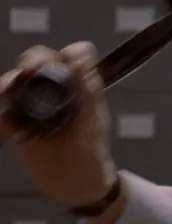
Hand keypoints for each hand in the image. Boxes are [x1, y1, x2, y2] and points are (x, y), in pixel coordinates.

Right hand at [0, 42, 117, 207]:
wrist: (75, 186)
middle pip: (39, 64)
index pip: (72, 58)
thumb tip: (80, 58)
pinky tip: (3, 117)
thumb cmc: (92, 152)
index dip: (67, 54)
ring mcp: (35, 109)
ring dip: (10, 82)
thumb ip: (88, 89)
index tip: (62, 60)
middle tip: (29, 68)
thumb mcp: (94, 119)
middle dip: (32, 61)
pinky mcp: (17, 128)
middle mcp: (56, 92)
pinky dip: (0, 113)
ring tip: (5, 90)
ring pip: (17, 84)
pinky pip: (3, 115)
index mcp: (79, 87)